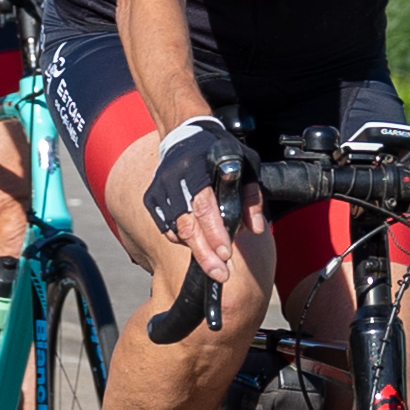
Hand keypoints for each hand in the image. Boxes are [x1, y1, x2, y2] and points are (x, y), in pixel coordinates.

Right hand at [145, 115, 255, 292]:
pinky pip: (166, 228)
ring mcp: (160, 189)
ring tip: (213, 266)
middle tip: (219, 275)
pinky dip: (181, 241)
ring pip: (176, 229)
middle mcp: (174, 179)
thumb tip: (256, 228)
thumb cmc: (219, 150)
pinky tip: (197, 246)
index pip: (204, 206)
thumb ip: (251, 195)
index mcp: (197, 168)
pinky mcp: (152, 198)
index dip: (214, 233)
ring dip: (195, 251)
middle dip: (204, 254)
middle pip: (187, 224)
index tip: (226, 255)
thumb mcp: (245, 163)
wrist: (185, 134)